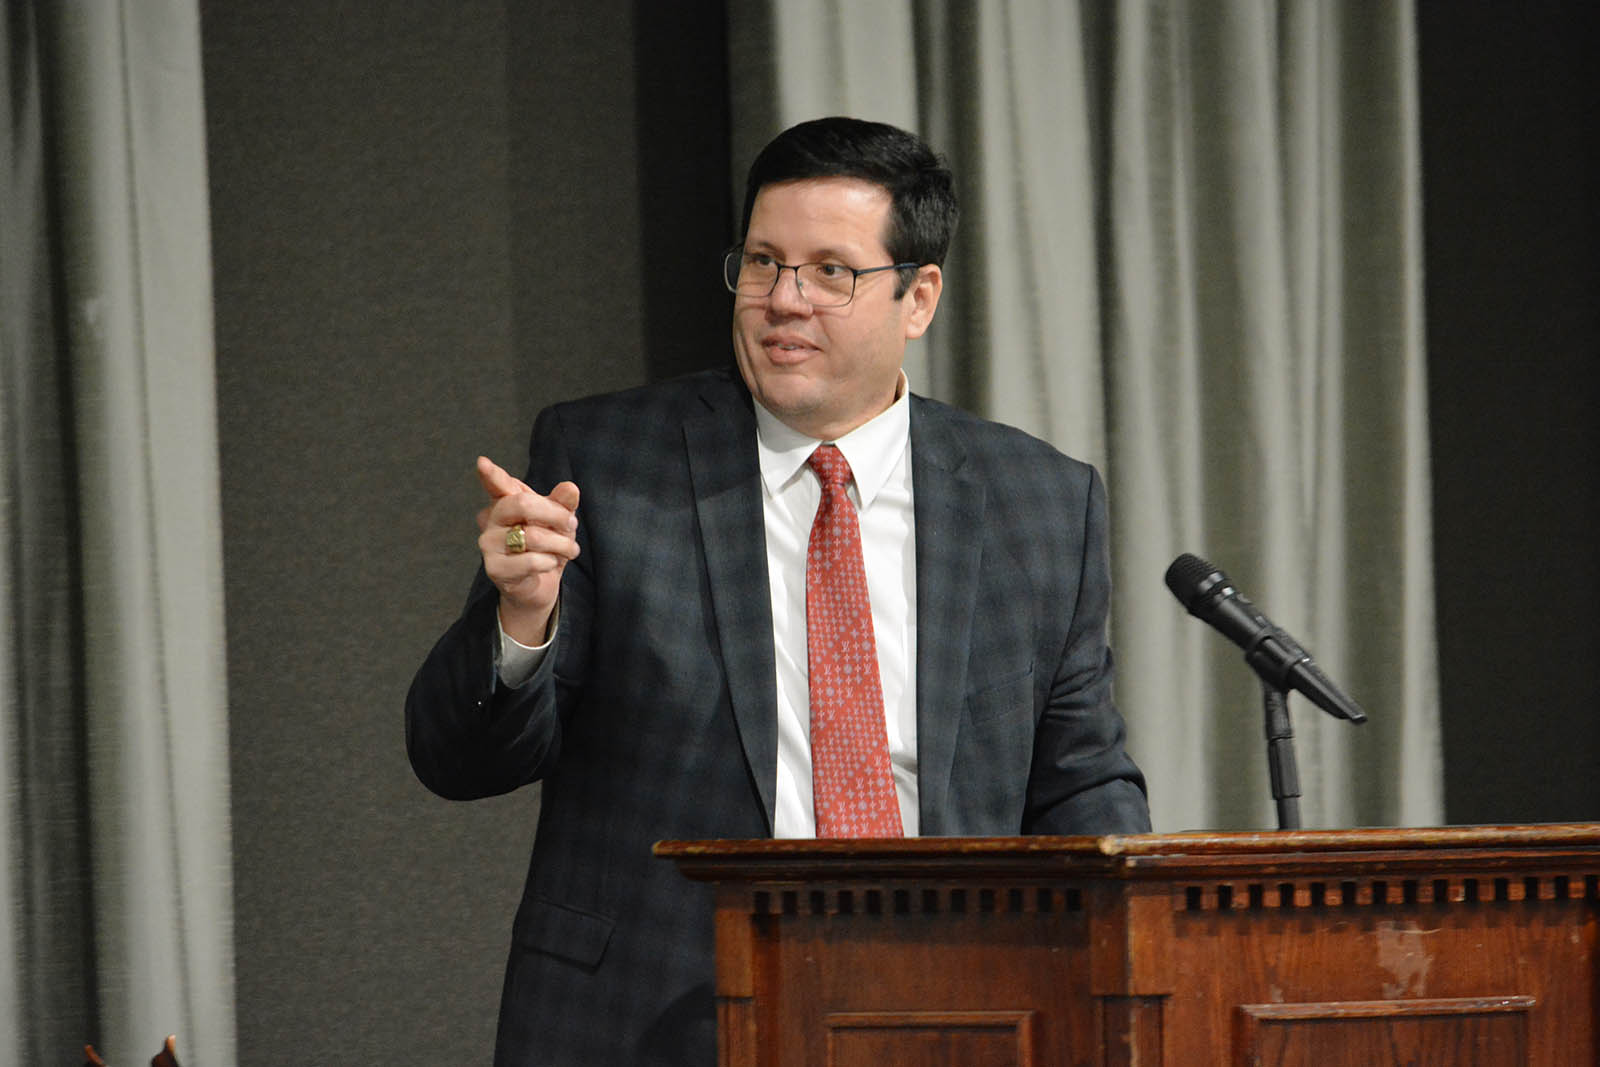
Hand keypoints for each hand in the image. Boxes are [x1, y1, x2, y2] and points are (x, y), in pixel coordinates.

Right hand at [475, 455, 579, 644]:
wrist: (540, 583)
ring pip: (532, 536)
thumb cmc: (547, 544)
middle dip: (555, 514)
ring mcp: (489, 544)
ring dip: (561, 544)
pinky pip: (531, 561)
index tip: (483, 463)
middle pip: (521, 504)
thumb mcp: (559, 520)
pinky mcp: (495, 568)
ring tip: (570, 549)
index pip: (497, 484)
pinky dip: (550, 562)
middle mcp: (491, 518)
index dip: (491, 475)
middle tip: (572, 523)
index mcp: (506, 500)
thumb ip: (563, 503)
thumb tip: (570, 488)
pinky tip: (551, 563)